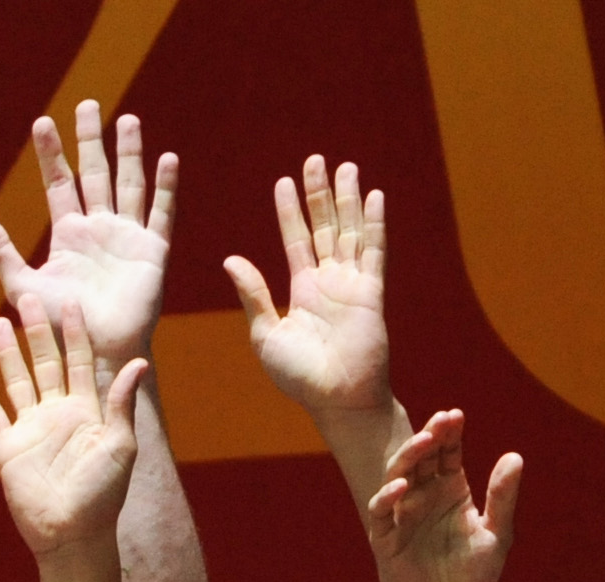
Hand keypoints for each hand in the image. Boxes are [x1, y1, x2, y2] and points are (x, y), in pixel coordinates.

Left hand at [0, 103, 174, 368]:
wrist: (93, 351)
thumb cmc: (55, 325)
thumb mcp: (20, 284)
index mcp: (68, 234)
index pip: (58, 183)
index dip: (51, 154)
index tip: (42, 122)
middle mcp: (98, 229)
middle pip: (95, 173)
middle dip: (90, 139)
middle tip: (87, 103)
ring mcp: (127, 237)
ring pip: (128, 184)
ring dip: (129, 152)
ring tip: (127, 119)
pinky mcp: (153, 251)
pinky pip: (160, 212)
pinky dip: (165, 186)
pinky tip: (167, 159)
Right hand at [0, 299, 146, 556]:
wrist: (73, 533)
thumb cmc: (104, 494)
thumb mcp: (121, 445)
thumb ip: (121, 403)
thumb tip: (138, 362)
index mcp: (88, 409)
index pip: (80, 360)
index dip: (75, 332)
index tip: (71, 302)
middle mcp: (58, 413)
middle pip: (45, 361)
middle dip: (37, 330)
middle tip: (29, 296)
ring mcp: (31, 429)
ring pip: (16, 380)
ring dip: (7, 353)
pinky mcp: (8, 448)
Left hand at [224, 158, 389, 418]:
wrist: (335, 399)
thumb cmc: (299, 376)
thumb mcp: (265, 333)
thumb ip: (253, 294)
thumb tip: (230, 259)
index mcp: (302, 290)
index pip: (294, 239)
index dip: (289, 210)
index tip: (283, 181)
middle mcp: (328, 281)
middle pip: (323, 226)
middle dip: (319, 194)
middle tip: (315, 160)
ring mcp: (352, 284)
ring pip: (350, 230)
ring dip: (348, 199)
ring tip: (345, 167)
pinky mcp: (372, 292)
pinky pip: (374, 251)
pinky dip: (374, 223)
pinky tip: (374, 196)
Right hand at [366, 411, 522, 581]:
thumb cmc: (475, 575)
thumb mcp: (497, 534)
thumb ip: (503, 497)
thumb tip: (514, 456)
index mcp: (452, 491)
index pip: (447, 453)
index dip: (449, 433)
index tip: (456, 416)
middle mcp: (424, 497)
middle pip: (420, 458)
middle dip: (428, 437)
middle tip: (440, 421)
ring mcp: (403, 516)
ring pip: (397, 477)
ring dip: (408, 458)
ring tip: (423, 442)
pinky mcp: (386, 539)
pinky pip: (381, 512)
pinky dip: (387, 497)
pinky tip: (401, 486)